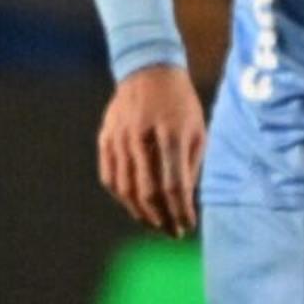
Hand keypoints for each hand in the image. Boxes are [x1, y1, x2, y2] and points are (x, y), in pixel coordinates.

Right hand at [96, 66, 209, 236]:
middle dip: (162, 218)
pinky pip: (110, 177)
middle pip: (148, 191)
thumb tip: (186, 202)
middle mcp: (142, 136)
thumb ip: (191, 166)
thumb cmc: (180, 104)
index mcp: (171, 133)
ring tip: (156, 225)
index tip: (188, 226)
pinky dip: (122, 197)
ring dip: (141, 213)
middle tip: (173, 232)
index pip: (175, 184)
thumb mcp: (197, 129)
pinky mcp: (105, 139)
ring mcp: (119, 138)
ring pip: (126, 189)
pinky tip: (135, 207)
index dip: (181, 211)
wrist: (148, 70)